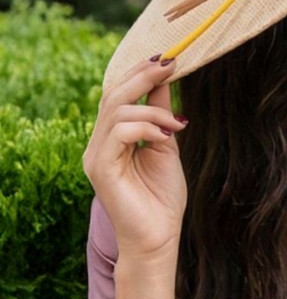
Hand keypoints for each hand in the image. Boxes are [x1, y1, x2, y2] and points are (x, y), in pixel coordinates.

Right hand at [83, 57, 188, 263]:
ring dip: (153, 110)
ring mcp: (96, 156)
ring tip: (177, 125)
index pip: (118, 94)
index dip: (140, 73)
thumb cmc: (162, 199)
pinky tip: (167, 136)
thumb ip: (160, 115)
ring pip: (117, 110)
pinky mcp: (101, 168)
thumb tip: (165, 81)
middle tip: (172, 64)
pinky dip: (147, 127)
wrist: (158, 239)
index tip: (169, 59)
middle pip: (113, 95)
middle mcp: (98, 144)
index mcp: (111, 138)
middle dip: (144, 75)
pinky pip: (120, 132)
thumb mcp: (166, 146)